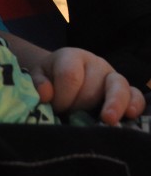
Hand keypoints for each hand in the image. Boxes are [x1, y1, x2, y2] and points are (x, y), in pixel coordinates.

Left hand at [28, 46, 145, 123]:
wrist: (65, 74)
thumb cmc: (52, 78)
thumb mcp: (39, 76)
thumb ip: (39, 83)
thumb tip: (46, 94)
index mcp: (72, 56)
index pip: (70, 76)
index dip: (62, 97)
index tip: (55, 108)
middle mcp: (95, 63)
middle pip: (92, 85)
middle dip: (80, 105)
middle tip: (71, 116)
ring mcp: (112, 76)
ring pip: (118, 86)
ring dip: (113, 104)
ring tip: (107, 119)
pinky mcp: (125, 91)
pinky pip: (135, 95)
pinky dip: (134, 105)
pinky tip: (130, 115)